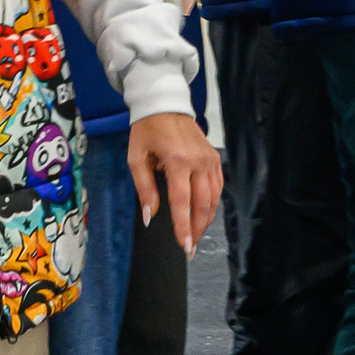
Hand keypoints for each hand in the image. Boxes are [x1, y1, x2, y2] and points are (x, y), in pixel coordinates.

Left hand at [128, 110, 222, 254]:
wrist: (165, 105)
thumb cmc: (146, 132)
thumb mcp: (136, 159)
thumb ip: (144, 189)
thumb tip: (150, 217)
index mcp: (177, 161)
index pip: (182, 201)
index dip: (183, 226)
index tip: (184, 246)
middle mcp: (198, 161)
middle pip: (202, 203)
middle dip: (197, 229)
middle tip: (190, 249)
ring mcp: (210, 158)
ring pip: (214, 197)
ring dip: (206, 220)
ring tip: (197, 236)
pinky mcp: (214, 157)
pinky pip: (218, 185)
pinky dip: (212, 203)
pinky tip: (205, 215)